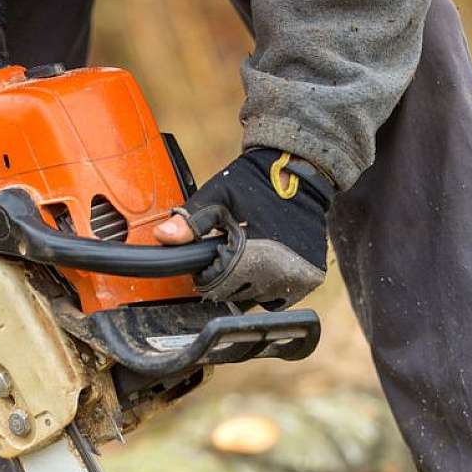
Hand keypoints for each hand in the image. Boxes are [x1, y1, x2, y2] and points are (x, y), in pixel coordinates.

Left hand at [154, 148, 332, 309]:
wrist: (303, 172)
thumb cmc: (258, 181)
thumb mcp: (218, 196)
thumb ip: (191, 221)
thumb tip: (162, 236)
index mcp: (252, 256)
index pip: (215, 285)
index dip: (208, 270)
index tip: (215, 249)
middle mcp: (277, 273)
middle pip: (234, 295)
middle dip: (226, 277)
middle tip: (233, 247)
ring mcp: (295, 279)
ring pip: (255, 299)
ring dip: (247, 284)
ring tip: (252, 251)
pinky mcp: (309, 280)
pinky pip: (277, 300)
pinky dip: (267, 288)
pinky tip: (266, 264)